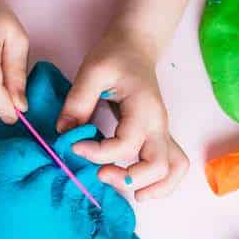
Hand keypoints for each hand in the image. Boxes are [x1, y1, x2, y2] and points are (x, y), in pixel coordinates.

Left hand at [57, 25, 188, 200]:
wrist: (136, 47)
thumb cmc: (115, 56)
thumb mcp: (92, 71)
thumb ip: (78, 102)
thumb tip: (64, 135)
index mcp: (142, 109)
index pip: (125, 144)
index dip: (98, 152)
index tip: (74, 145)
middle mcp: (158, 124)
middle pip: (158, 166)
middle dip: (128, 178)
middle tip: (100, 174)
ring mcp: (162, 132)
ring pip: (173, 170)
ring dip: (154, 187)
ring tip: (128, 192)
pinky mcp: (159, 137)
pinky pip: (173, 167)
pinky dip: (161, 184)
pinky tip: (138, 188)